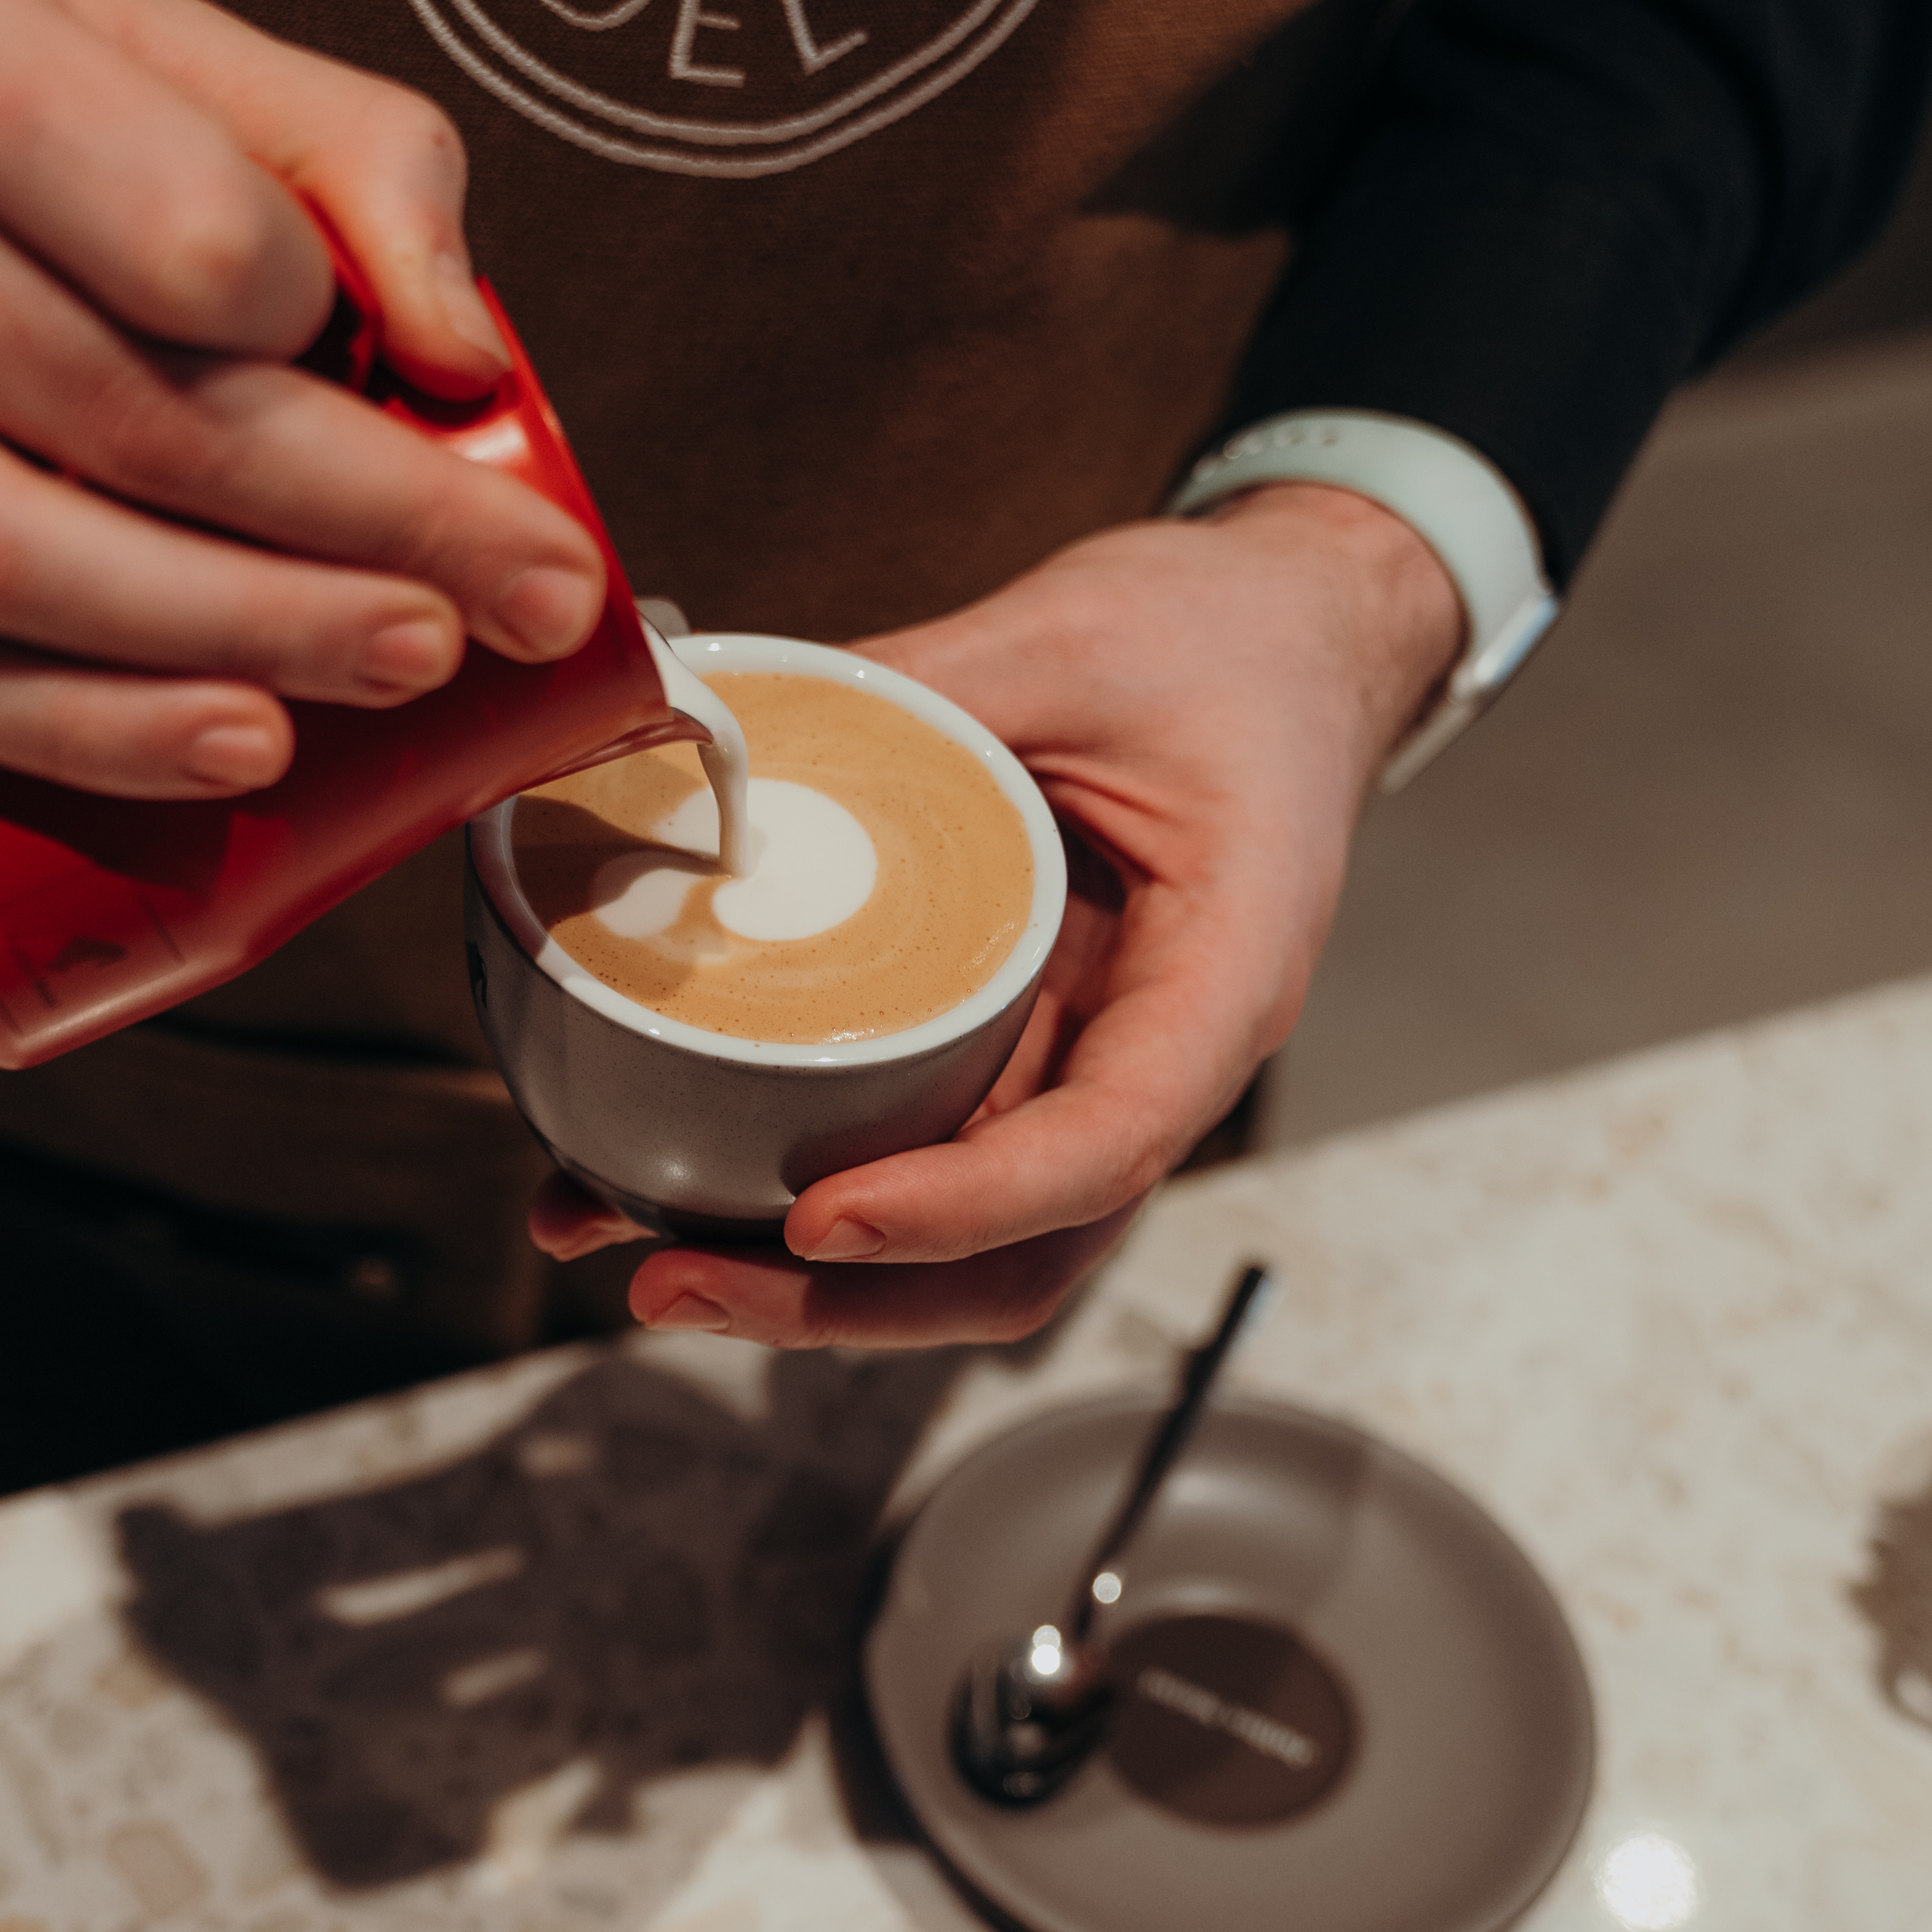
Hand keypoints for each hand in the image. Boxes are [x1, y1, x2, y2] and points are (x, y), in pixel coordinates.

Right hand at [0, 0, 606, 794]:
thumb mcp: (127, 18)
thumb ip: (337, 146)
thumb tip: (466, 354)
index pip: (178, 233)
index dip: (325, 330)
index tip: (433, 388)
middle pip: (113, 416)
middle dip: (348, 536)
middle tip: (495, 602)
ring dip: (227, 647)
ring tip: (387, 669)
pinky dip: (74, 727)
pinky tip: (216, 740)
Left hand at [531, 489, 1462, 1345]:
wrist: (1287, 633)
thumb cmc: (1227, 645)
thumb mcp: (1070, 639)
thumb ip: (918, 686)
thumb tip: (733, 726)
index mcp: (1222, 975)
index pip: (1105, 1143)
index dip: (962, 1205)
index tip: (823, 1217)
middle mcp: (1160, 1057)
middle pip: (1019, 1249)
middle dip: (847, 1297)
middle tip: (675, 1279)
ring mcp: (1085, 1067)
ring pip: (964, 1241)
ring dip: (811, 1280)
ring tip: (644, 1254)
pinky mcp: (1018, 1049)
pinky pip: (923, 1154)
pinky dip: (806, 1190)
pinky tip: (674, 1179)